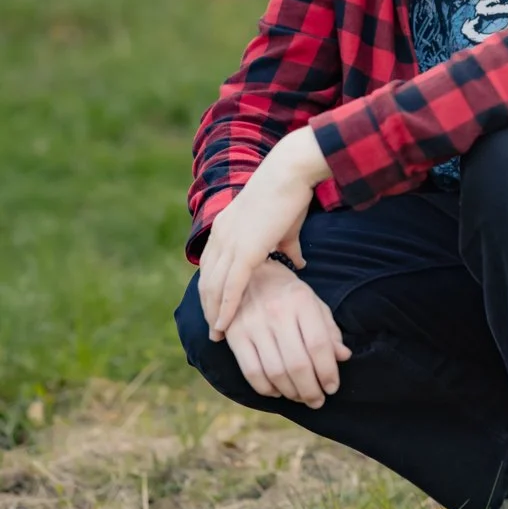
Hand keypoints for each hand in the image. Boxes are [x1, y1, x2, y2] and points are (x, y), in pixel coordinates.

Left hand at [198, 126, 329, 338]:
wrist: (291, 172)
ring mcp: (230, 243)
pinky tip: (224, 326)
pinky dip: (226, 309)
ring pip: (215, 288)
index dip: (213, 290)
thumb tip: (299, 263)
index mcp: (226, 227)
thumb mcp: (285, 227)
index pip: (212, 266)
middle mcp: (221, 236)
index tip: (216, 309)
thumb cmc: (291, 195)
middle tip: (214, 331)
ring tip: (218, 336)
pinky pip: (231, 287)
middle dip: (209, 307)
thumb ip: (286, 247)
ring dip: (214, 314)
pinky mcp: (245, 251)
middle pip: (207, 280)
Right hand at [223, 259, 351, 407]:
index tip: (332, 387)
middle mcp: (277, 312)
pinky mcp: (234, 334)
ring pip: (275, 372)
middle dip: (311, 390)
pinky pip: (251, 371)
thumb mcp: (314, 303)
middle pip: (297, 363)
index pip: (319, 345)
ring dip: (291, 393)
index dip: (328, 372)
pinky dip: (266, 388)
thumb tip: (344, 357)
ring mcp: (253, 324)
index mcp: (301, 301)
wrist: (248, 273)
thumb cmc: (288, 293)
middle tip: (317, 401)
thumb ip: (329, 330)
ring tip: (300, 398)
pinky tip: (278, 391)